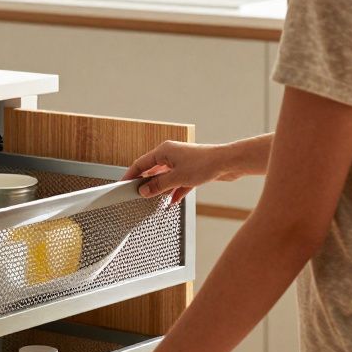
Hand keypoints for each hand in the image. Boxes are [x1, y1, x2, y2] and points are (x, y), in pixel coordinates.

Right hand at [123, 140, 237, 203]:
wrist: (228, 163)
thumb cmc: (204, 164)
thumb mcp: (176, 178)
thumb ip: (158, 186)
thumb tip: (144, 191)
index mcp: (164, 151)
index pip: (141, 163)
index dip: (130, 175)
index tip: (122, 184)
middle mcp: (172, 154)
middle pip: (153, 170)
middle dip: (147, 183)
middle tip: (138, 195)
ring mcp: (182, 162)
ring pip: (166, 177)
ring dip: (161, 188)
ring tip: (155, 200)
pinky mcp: (192, 170)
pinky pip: (178, 182)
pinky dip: (175, 191)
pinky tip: (172, 201)